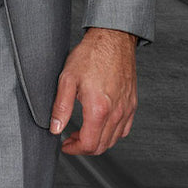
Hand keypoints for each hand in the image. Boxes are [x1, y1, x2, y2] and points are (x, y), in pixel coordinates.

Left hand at [49, 26, 137, 154]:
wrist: (113, 38)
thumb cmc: (91, 54)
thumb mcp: (68, 78)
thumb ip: (61, 107)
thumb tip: (55, 128)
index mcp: (99, 108)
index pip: (89, 144)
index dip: (74, 149)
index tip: (65, 144)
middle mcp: (116, 112)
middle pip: (102, 146)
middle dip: (84, 147)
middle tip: (71, 138)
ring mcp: (126, 109)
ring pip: (114, 139)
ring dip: (98, 141)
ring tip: (83, 132)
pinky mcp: (132, 103)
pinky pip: (124, 129)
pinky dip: (112, 133)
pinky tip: (102, 125)